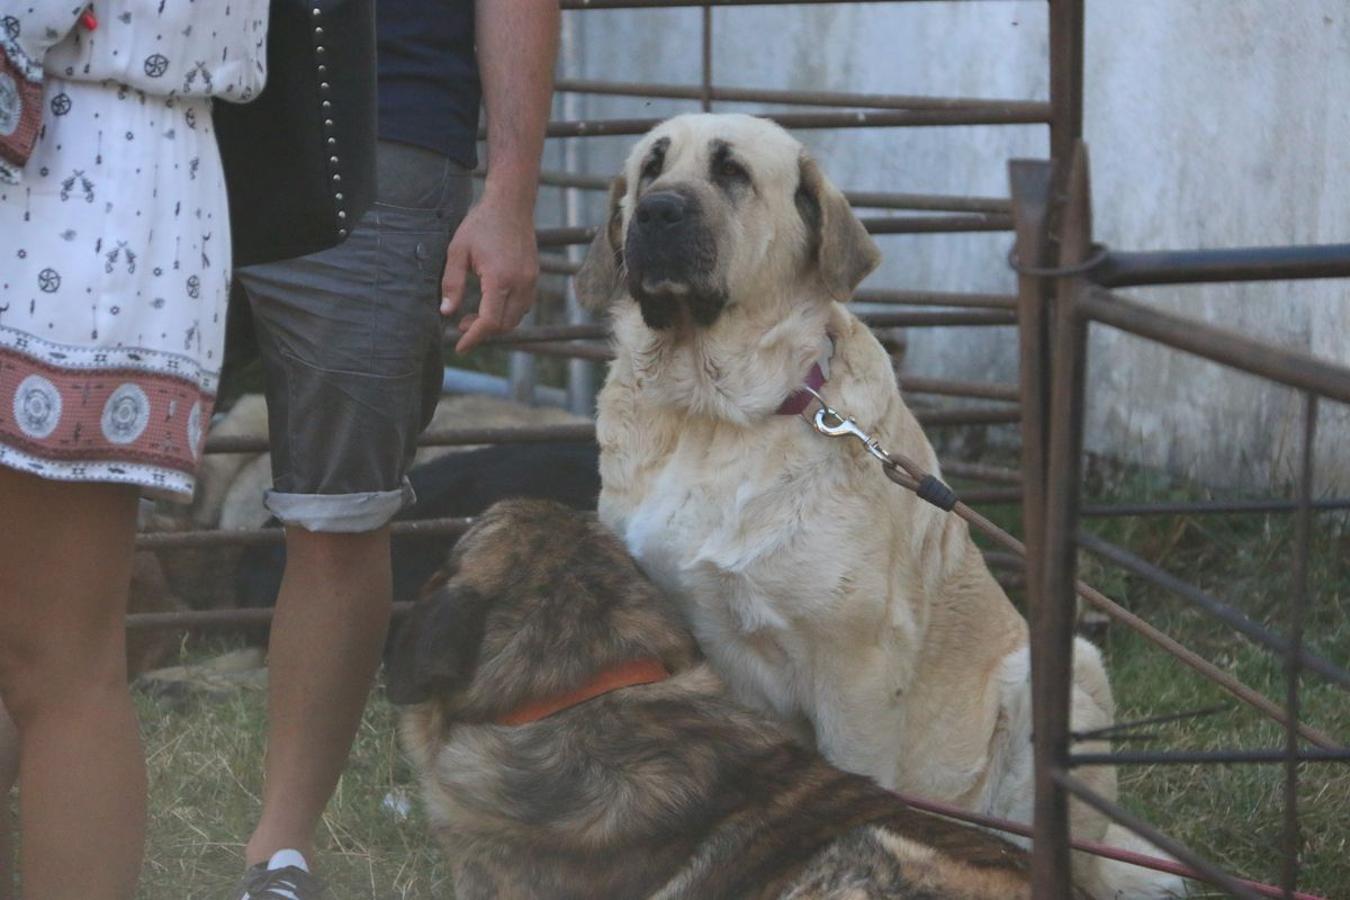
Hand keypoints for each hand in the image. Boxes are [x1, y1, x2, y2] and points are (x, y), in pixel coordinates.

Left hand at [441, 191, 538, 352]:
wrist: (511, 204)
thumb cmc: (480, 224)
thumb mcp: (457, 251)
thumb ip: (452, 284)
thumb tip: (446, 312)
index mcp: (499, 279)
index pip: (490, 322)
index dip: (474, 338)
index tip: (460, 347)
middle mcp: (520, 283)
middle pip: (505, 325)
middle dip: (483, 331)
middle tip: (461, 324)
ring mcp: (530, 281)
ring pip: (516, 318)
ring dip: (496, 323)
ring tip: (474, 316)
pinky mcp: (534, 276)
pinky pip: (524, 306)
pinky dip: (508, 313)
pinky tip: (491, 303)